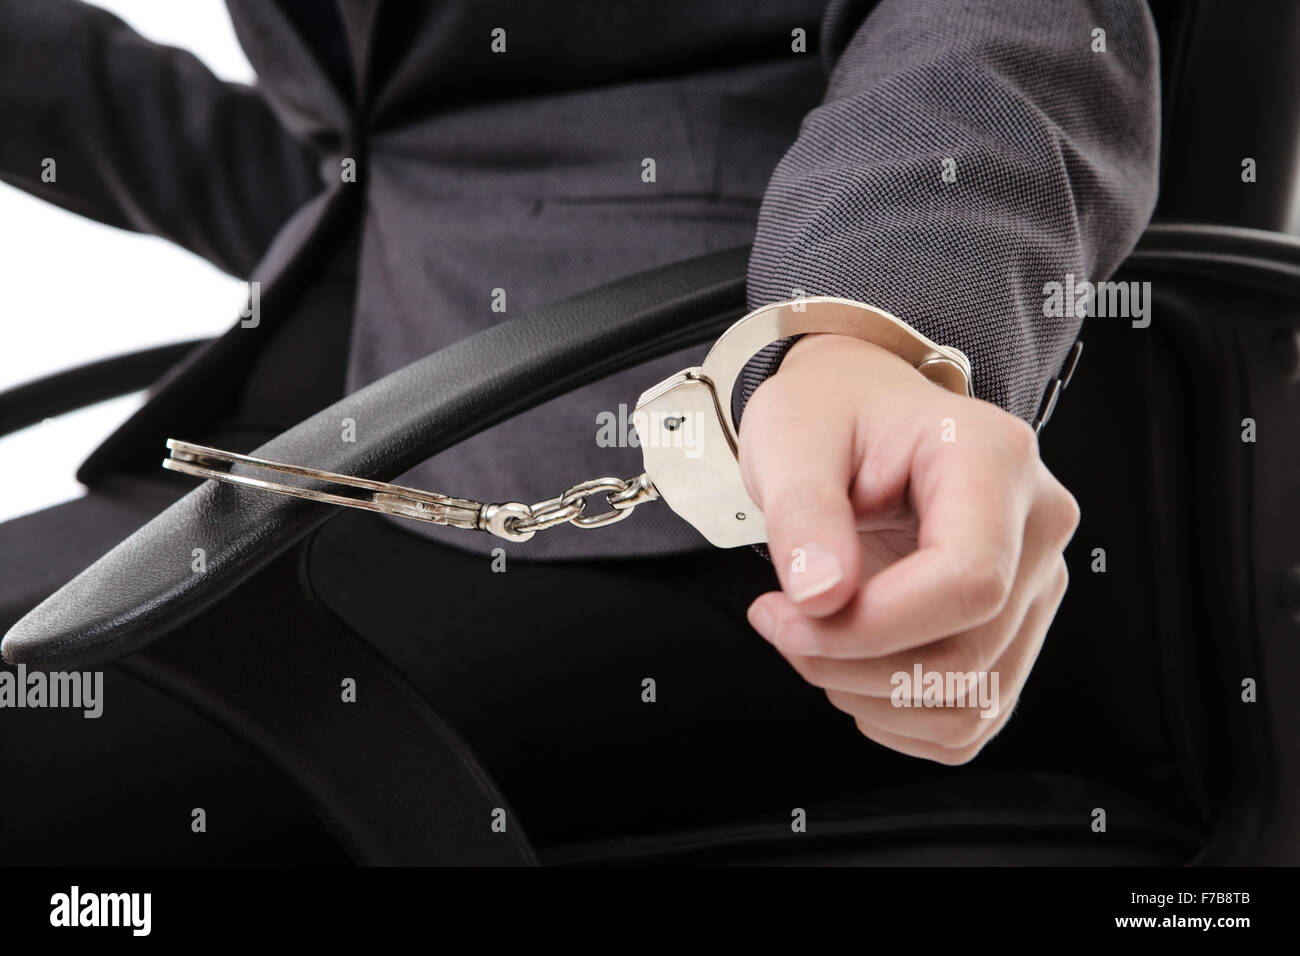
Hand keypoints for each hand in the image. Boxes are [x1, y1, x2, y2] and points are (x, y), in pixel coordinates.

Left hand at [739, 333, 1079, 763]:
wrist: (855, 410)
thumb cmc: (830, 413)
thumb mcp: (792, 439)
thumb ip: (803, 515)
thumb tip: (821, 597)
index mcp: (995, 459)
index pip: (970, 582)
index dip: (873, 626)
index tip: (788, 615)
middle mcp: (1035, 524)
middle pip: (970, 654)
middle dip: (853, 664)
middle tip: (781, 621)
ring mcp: (1034, 583)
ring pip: (972, 700)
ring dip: (870, 696)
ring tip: (814, 635)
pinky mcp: (1014, 631)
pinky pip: (968, 716)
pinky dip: (897, 713)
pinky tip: (852, 659)